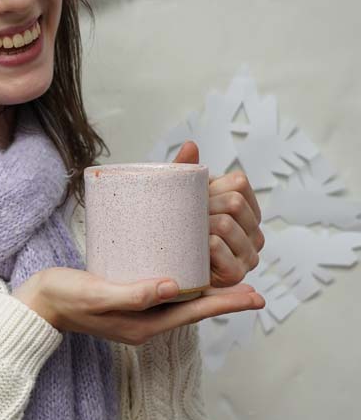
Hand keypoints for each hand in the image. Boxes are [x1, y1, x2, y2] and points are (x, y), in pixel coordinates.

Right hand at [13, 268, 264, 345]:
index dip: (226, 304)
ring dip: (208, 292)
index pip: (194, 312)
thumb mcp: (97, 293)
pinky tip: (190, 270)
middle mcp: (146, 323)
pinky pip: (166, 295)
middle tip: (255, 289)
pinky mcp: (129, 302)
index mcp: (143, 325)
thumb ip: (132, 293)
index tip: (254, 296)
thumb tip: (171, 286)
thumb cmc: (63, 298)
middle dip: (225, 299)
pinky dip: (185, 284)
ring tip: (232, 279)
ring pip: (182, 302)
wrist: (37, 304)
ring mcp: (137, 315)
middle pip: (194, 309)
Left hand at [172, 142, 264, 286]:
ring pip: (225, 223)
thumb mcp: (181, 201)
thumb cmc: (176, 233)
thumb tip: (191, 145)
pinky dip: (200, 245)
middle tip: (185, 220)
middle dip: (204, 207)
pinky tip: (192, 251)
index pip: (239, 183)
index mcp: (248, 211)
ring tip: (186, 235)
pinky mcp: (236, 274)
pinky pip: (217, 246)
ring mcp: (249, 256)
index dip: (212, 187)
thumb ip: (186, 173)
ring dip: (199, 226)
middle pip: (233, 202)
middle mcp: (255, 234)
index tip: (195, 199)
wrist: (165, 274)